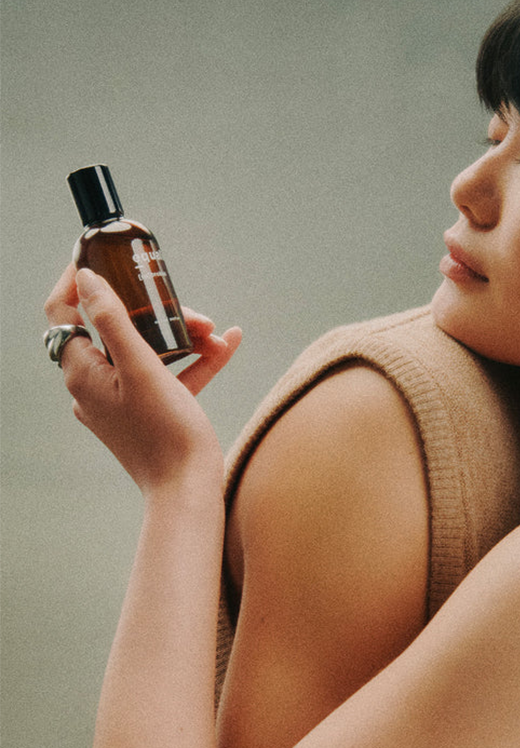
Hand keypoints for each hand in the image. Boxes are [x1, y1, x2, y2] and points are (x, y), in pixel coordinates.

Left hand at [45, 263, 241, 490]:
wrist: (190, 490)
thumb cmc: (166, 434)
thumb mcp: (142, 369)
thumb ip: (113, 321)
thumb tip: (85, 279)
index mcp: (83, 373)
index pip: (63, 312)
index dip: (79, 281)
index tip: (104, 257)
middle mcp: (95, 385)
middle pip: (116, 330)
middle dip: (156, 313)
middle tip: (192, 310)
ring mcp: (122, 400)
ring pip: (147, 351)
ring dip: (183, 336)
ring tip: (217, 333)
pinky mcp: (149, 412)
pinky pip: (169, 375)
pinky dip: (195, 360)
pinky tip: (228, 345)